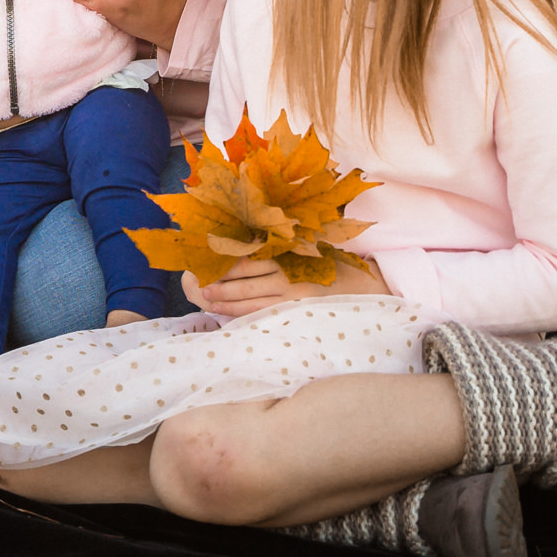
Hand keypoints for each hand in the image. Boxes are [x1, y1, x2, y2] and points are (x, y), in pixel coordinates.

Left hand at [185, 253, 391, 319]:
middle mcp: (285, 268)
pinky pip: (263, 311)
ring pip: (248, 295)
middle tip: (194, 283)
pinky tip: (226, 313)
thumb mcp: (303, 245)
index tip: (202, 259)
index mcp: (285, 249)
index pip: (246, 254)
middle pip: (242, 275)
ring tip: (205, 299)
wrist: (362, 284)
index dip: (223, 259)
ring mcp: (290, 290)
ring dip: (224, 299)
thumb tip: (244, 243)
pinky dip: (242, 312)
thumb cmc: (327, 262)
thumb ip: (278, 245)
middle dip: (217, 281)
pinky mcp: (294, 307)